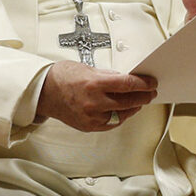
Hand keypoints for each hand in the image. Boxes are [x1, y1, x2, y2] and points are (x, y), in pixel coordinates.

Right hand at [36, 60, 157, 131]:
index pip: (127, 84)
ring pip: (122, 115)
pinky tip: (125, 110)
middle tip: (151, 92)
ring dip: (134, 107)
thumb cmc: (62, 77)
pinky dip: (121, 116)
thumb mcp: (88, 68)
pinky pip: (111, 123)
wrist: (43, 92)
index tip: (151, 83)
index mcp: (94, 84)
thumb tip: (126, 79)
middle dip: (143, 96)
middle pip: (128, 101)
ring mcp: (91, 117)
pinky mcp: (88, 126)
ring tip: (140, 100)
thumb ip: (108, 76)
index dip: (143, 84)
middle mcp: (93, 102)